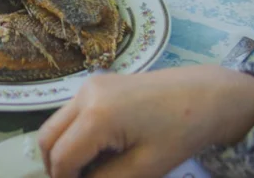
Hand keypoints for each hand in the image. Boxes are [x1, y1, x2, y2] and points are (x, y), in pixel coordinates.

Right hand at [37, 66, 253, 177]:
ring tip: (90, 169)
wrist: (206, 95)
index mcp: (97, 116)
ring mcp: (88, 85)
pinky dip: (73, 136)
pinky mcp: (94, 84)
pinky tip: (98, 149)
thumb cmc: (180, 134)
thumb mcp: (144, 169)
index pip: (62, 158)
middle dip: (56, 167)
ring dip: (64, 150)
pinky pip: (70, 115)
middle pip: (47, 138)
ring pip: (55, 125)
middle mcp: (84, 95)